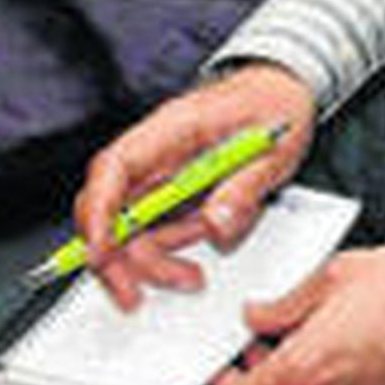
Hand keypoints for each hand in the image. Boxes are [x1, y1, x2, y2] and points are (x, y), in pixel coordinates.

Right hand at [76, 63, 314, 309]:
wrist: (285, 88)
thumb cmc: (275, 104)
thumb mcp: (275, 147)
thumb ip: (245, 188)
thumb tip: (217, 227)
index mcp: (174, 127)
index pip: (115, 166)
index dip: (99, 212)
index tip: (100, 252)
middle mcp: (157, 149)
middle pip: (110, 206)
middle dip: (116, 258)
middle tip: (134, 295)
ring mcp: (162, 170)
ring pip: (130, 227)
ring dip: (154, 259)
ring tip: (194, 271)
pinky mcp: (172, 188)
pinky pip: (155, 227)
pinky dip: (171, 247)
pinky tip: (203, 242)